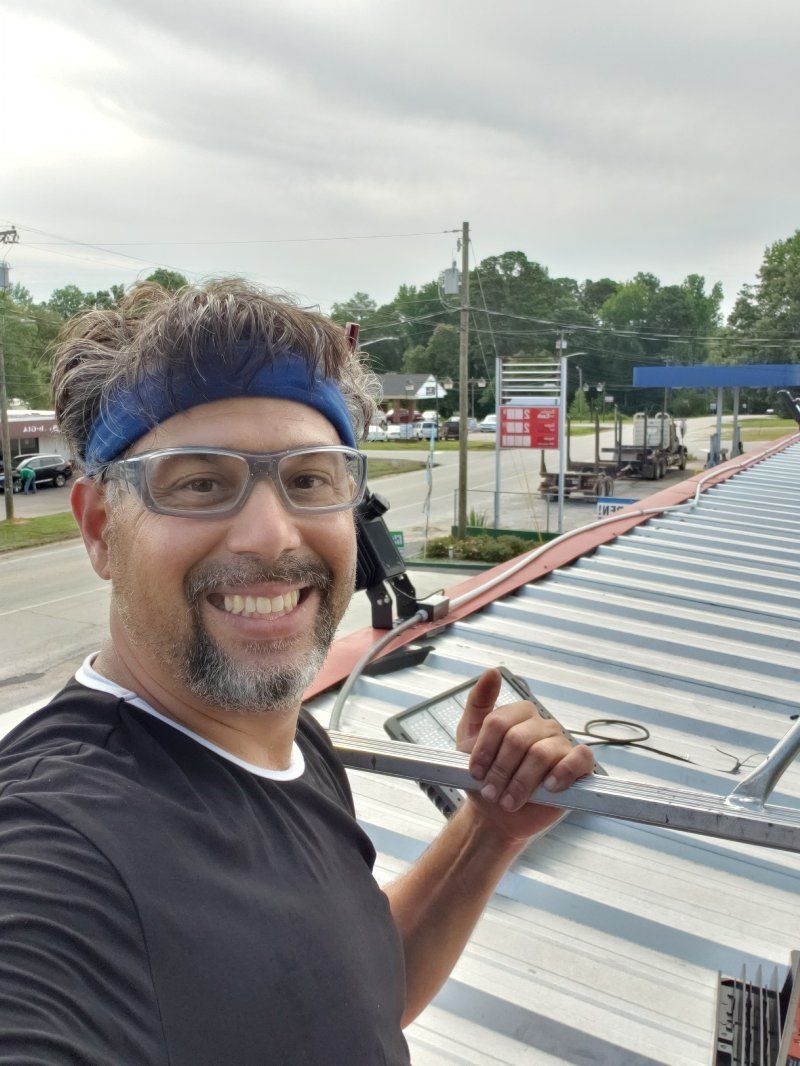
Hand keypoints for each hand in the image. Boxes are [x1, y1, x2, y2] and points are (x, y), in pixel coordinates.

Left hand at [456, 669, 594, 843]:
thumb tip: (492, 671)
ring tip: (509, 801)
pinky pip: (580, 758)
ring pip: (541, 754)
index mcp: (518, 715)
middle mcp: (542, 725)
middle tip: (492, 792)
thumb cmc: (485, 776)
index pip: (498, 722)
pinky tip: (548, 787)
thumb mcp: (469, 740)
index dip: (484, 750)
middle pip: (517, 739)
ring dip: (521, 782)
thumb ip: (478, 704)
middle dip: (500, 771)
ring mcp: (561, 744)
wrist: (497, 815)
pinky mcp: (579, 767)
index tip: (475, 771)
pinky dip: (563, 772)